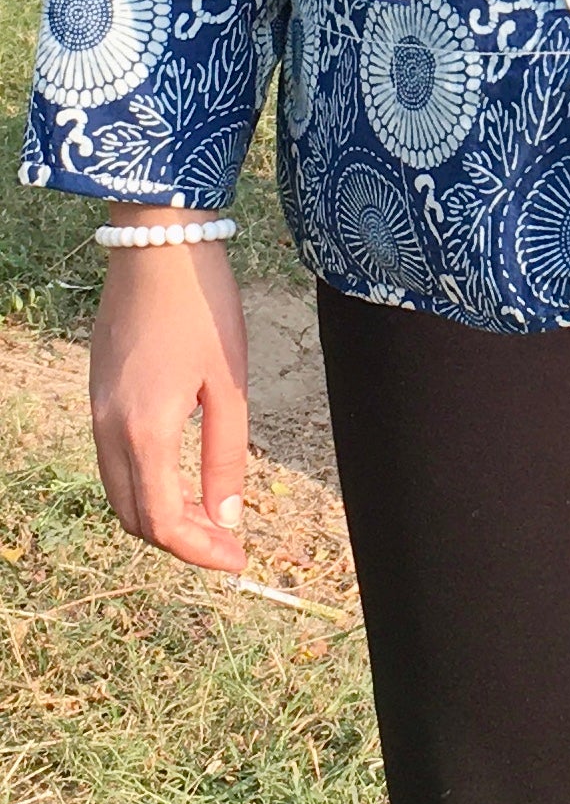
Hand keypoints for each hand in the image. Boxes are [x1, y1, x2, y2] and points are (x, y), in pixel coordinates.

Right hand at [90, 213, 248, 573]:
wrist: (158, 243)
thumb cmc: (203, 307)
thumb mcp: (229, 384)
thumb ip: (226, 456)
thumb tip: (227, 518)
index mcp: (144, 430)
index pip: (162, 521)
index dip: (199, 551)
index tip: (238, 560)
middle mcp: (109, 428)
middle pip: (135, 516)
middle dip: (181, 541)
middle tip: (230, 544)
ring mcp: (97, 411)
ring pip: (121, 491)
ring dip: (162, 515)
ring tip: (212, 517)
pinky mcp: (99, 394)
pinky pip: (115, 461)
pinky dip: (147, 485)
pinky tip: (184, 479)